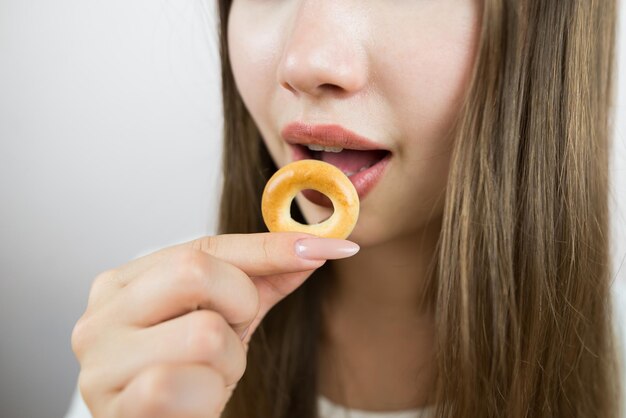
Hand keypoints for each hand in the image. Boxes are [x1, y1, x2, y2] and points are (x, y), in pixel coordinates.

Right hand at [71, 232, 358, 416]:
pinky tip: (195, 403)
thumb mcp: (226, 320)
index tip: (331, 247)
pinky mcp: (117, 408)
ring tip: (209, 377)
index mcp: (125, 284)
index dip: (273, 247)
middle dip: (239, 305)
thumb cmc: (189, 376)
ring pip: (204, 335)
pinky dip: (209, 396)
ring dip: (228, 362)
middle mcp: (102, 315)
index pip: (206, 246)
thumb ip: (265, 280)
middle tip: (232, 331)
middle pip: (195, 272)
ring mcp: (101, 363)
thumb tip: (321, 246)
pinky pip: (183, 385)